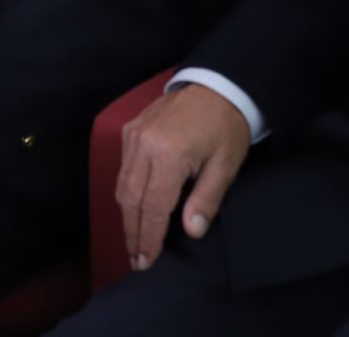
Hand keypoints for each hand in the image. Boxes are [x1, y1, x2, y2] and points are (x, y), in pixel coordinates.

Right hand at [115, 83, 251, 272]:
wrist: (218, 85)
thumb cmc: (226, 127)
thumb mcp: (225, 166)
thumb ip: (206, 200)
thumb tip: (192, 231)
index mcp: (168, 155)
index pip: (152, 208)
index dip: (149, 239)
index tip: (147, 263)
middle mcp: (143, 145)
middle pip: (130, 200)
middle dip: (133, 234)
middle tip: (136, 260)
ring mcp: (134, 135)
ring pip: (122, 186)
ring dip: (126, 216)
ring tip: (134, 241)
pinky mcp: (131, 129)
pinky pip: (123, 168)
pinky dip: (126, 192)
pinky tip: (134, 208)